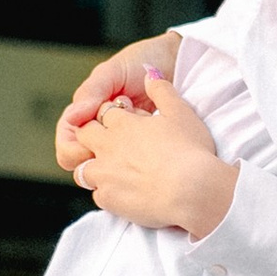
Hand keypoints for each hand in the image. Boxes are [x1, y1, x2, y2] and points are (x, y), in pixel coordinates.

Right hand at [55, 34, 182, 173]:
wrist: (177, 61)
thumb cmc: (141, 61)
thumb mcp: (113, 72)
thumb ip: (91, 92)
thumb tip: (72, 117)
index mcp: (83, 115)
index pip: (67, 148)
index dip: (75, 151)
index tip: (92, 147)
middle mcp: (100, 132)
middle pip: (87, 164)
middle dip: (102, 155)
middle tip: (122, 135)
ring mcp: (122, 142)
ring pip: (112, 166)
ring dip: (125, 152)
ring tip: (140, 124)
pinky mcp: (143, 147)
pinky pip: (137, 163)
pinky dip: (144, 152)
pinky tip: (153, 133)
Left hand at [71, 78, 235, 237]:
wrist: (193, 190)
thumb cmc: (190, 150)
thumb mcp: (181, 111)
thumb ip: (162, 90)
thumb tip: (151, 75)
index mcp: (122, 124)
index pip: (103, 112)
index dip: (111, 114)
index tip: (125, 118)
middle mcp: (107, 147)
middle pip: (85, 136)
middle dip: (92, 135)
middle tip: (112, 142)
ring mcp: (104, 174)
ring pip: (83, 168)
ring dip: (93, 166)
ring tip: (113, 170)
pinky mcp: (109, 199)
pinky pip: (97, 195)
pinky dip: (107, 192)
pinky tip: (124, 192)